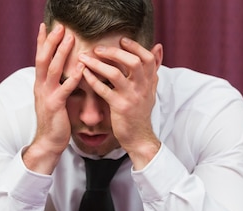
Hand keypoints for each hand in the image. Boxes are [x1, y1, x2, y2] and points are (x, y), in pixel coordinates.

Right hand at [23, 23, 83, 173]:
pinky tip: (81, 67)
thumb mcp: (53, 99)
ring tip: (69, 38)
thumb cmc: (55, 122)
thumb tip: (63, 73)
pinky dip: (73, 76)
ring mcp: (47, 96)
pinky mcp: (56, 106)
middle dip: (51, 41)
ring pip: (52, 69)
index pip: (40, 58)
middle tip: (60, 26)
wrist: (48, 142)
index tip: (47, 26)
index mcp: (40, 84)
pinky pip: (65, 88)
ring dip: (61, 52)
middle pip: (43, 58)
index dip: (42, 41)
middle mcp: (41, 87)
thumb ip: (56, 85)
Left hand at [79, 38, 161, 168]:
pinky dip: (92, 80)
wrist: (139, 137)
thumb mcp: (151, 89)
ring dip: (98, 64)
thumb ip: (154, 68)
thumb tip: (158, 46)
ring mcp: (131, 98)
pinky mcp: (119, 107)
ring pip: (115, 74)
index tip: (121, 40)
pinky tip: (84, 73)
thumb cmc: (141, 112)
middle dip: (114, 52)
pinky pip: (103, 90)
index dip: (135, 47)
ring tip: (84, 58)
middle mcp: (143, 88)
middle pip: (133, 62)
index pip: (148, 58)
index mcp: (150, 82)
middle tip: (98, 48)